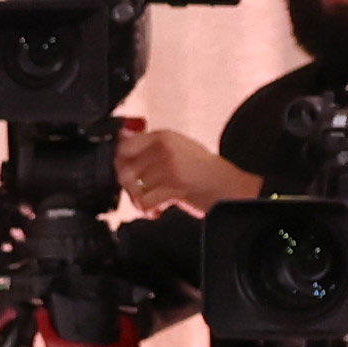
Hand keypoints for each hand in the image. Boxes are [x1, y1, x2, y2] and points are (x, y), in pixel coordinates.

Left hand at [116, 113, 253, 212]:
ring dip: (141, 200)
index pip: (124, 145)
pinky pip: (145, 201)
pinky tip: (158, 210)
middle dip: (129, 186)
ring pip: (134, 188)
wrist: (227, 186)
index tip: (126, 173)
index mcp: (163, 136)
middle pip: (124, 169)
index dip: (120, 162)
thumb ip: (150, 145)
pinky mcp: (174, 186)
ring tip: (155, 202)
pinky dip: (149, 210)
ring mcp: (169, 167)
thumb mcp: (177, 148)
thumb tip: (122, 138)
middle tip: (140, 193)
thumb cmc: (203, 169)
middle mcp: (164, 148)